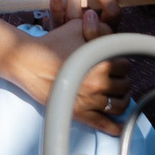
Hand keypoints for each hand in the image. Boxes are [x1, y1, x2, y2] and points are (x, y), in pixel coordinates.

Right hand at [2, 0, 132, 133]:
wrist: (28, 61)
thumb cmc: (53, 43)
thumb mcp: (77, 27)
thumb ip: (99, 27)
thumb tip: (112, 27)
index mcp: (102, 60)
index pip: (125, 64)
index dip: (119, 61)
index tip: (114, 61)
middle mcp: (99, 82)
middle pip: (124, 85)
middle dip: (120, 80)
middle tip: (114, 77)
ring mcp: (90, 100)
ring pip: (118, 104)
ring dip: (120, 99)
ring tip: (115, 95)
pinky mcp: (80, 113)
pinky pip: (102, 124)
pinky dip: (113, 127)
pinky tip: (118, 127)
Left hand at [42, 0, 124, 32]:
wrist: (70, 24)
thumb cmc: (91, 4)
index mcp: (109, 23)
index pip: (114, 14)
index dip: (107, 0)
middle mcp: (95, 33)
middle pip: (98, 22)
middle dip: (91, 3)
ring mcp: (76, 36)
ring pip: (75, 22)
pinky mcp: (60, 35)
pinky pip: (57, 22)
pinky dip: (56, 7)